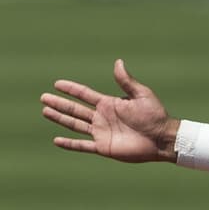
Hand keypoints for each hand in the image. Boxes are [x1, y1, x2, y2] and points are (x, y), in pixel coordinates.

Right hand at [41, 59, 177, 162]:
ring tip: (45, 111)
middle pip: (75, 109)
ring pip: (75, 124)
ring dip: (60, 118)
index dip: (71, 89)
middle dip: (60, 103)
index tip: (57, 83)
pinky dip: (70, 144)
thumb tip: (118, 62)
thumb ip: (126, 81)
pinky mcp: (104, 147)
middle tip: (44, 97)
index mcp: (109, 104)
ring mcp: (101, 132)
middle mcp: (102, 117)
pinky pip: (83, 145)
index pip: (85, 95)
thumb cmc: (155, 115)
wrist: (162, 138)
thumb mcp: (141, 95)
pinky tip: (56, 140)